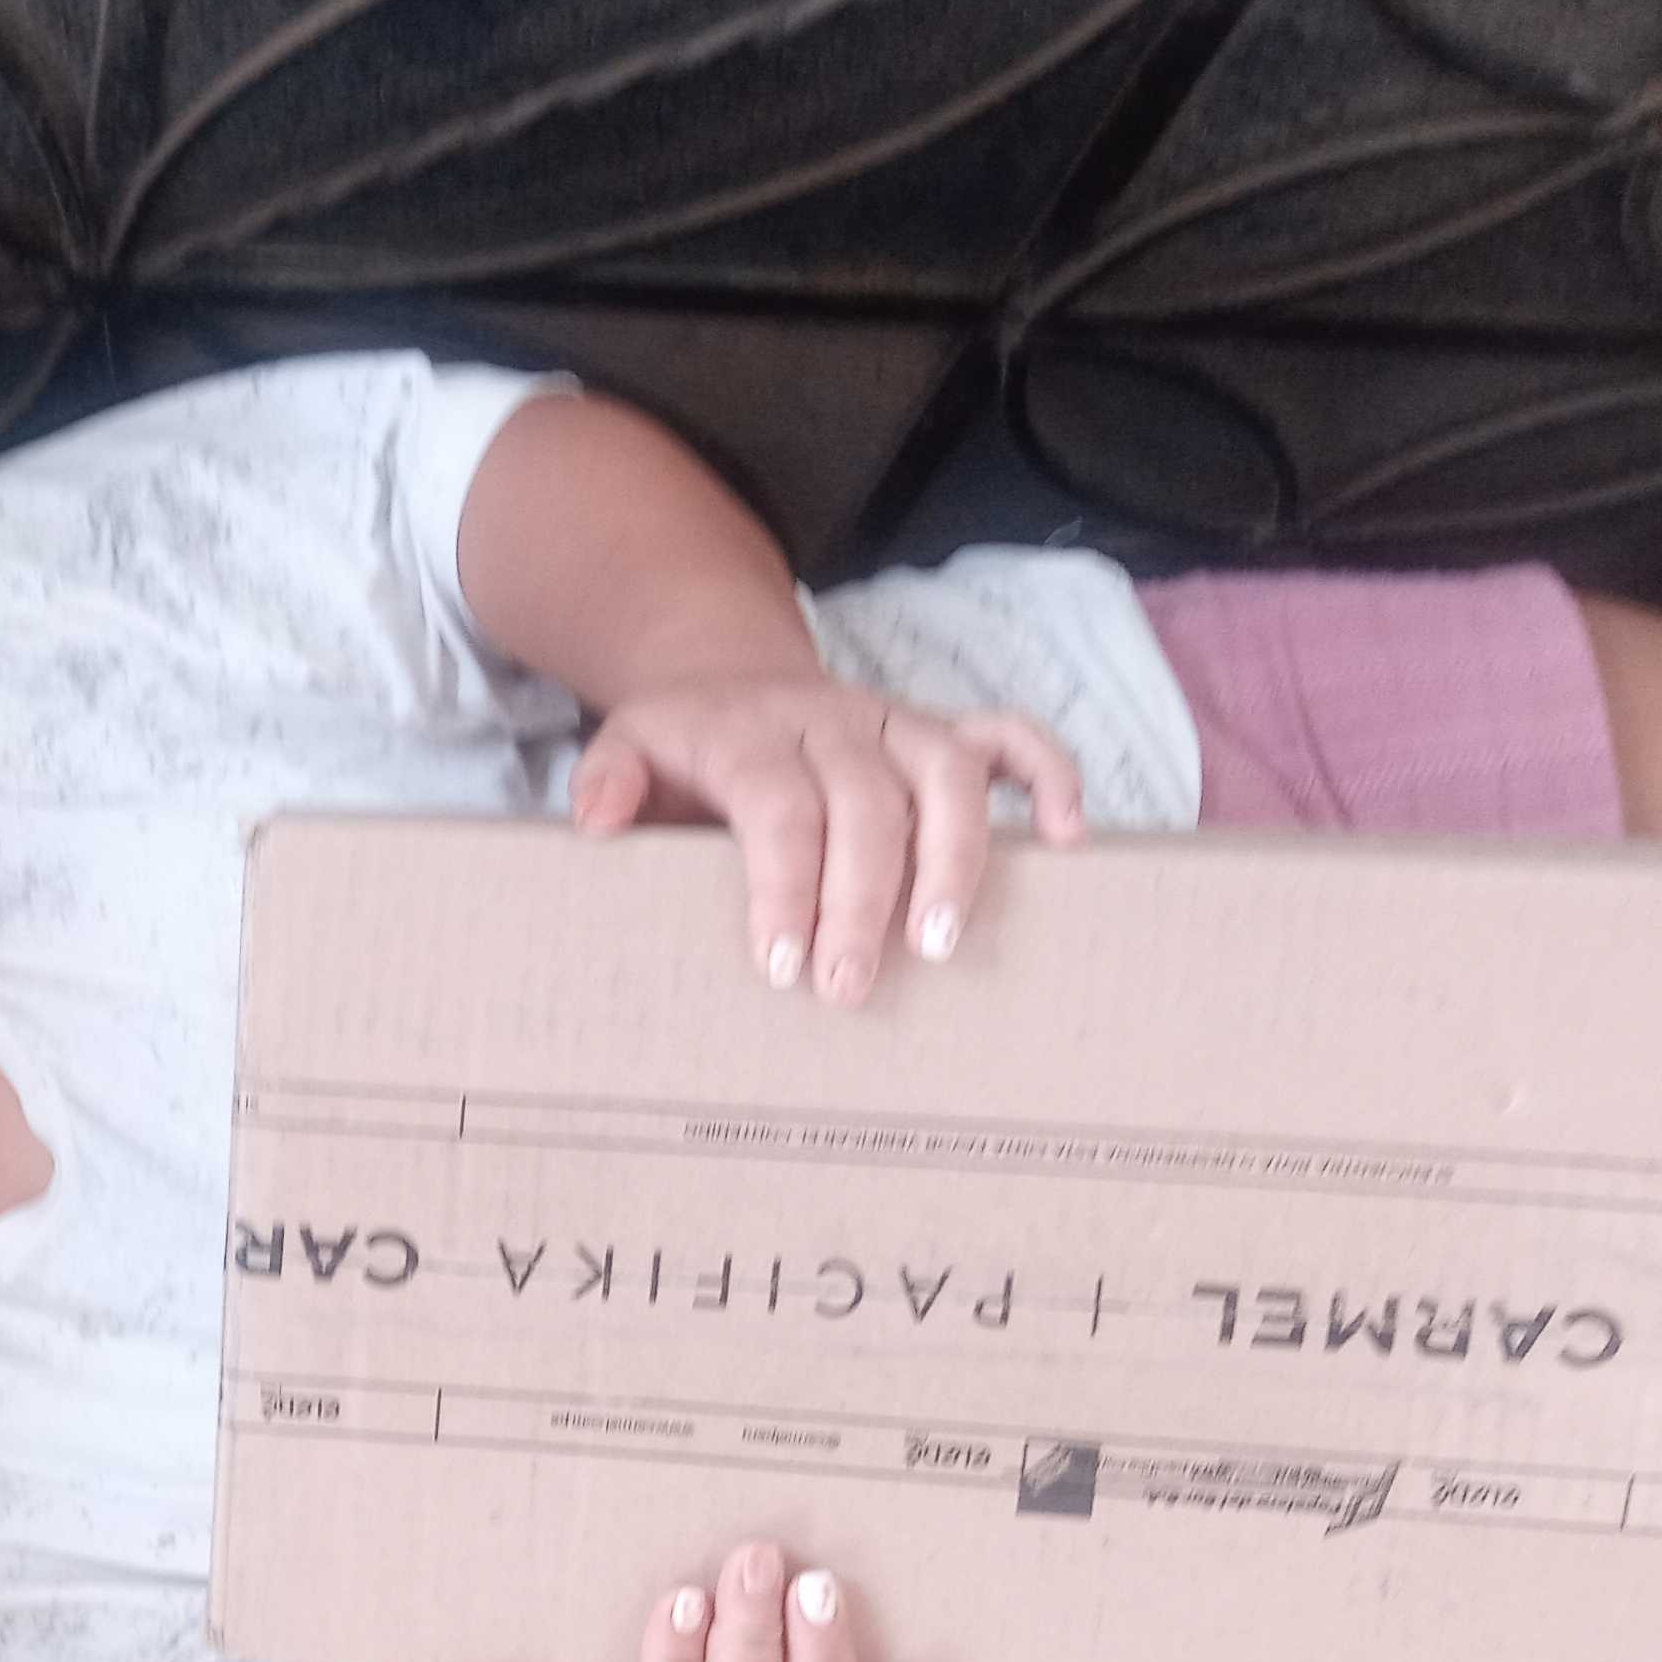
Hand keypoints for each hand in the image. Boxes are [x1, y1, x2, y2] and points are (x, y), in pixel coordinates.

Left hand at [572, 673, 1085, 1004]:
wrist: (722, 675)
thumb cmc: (681, 748)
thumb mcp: (625, 749)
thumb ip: (608, 780)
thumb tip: (594, 820)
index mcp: (750, 734)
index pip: (779, 807)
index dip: (785, 886)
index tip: (780, 965)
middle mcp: (831, 720)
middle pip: (865, 801)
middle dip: (862, 899)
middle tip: (850, 986)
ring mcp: (894, 721)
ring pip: (947, 772)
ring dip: (955, 856)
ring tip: (942, 945)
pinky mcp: (939, 728)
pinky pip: (1012, 738)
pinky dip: (1050, 779)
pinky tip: (1067, 842)